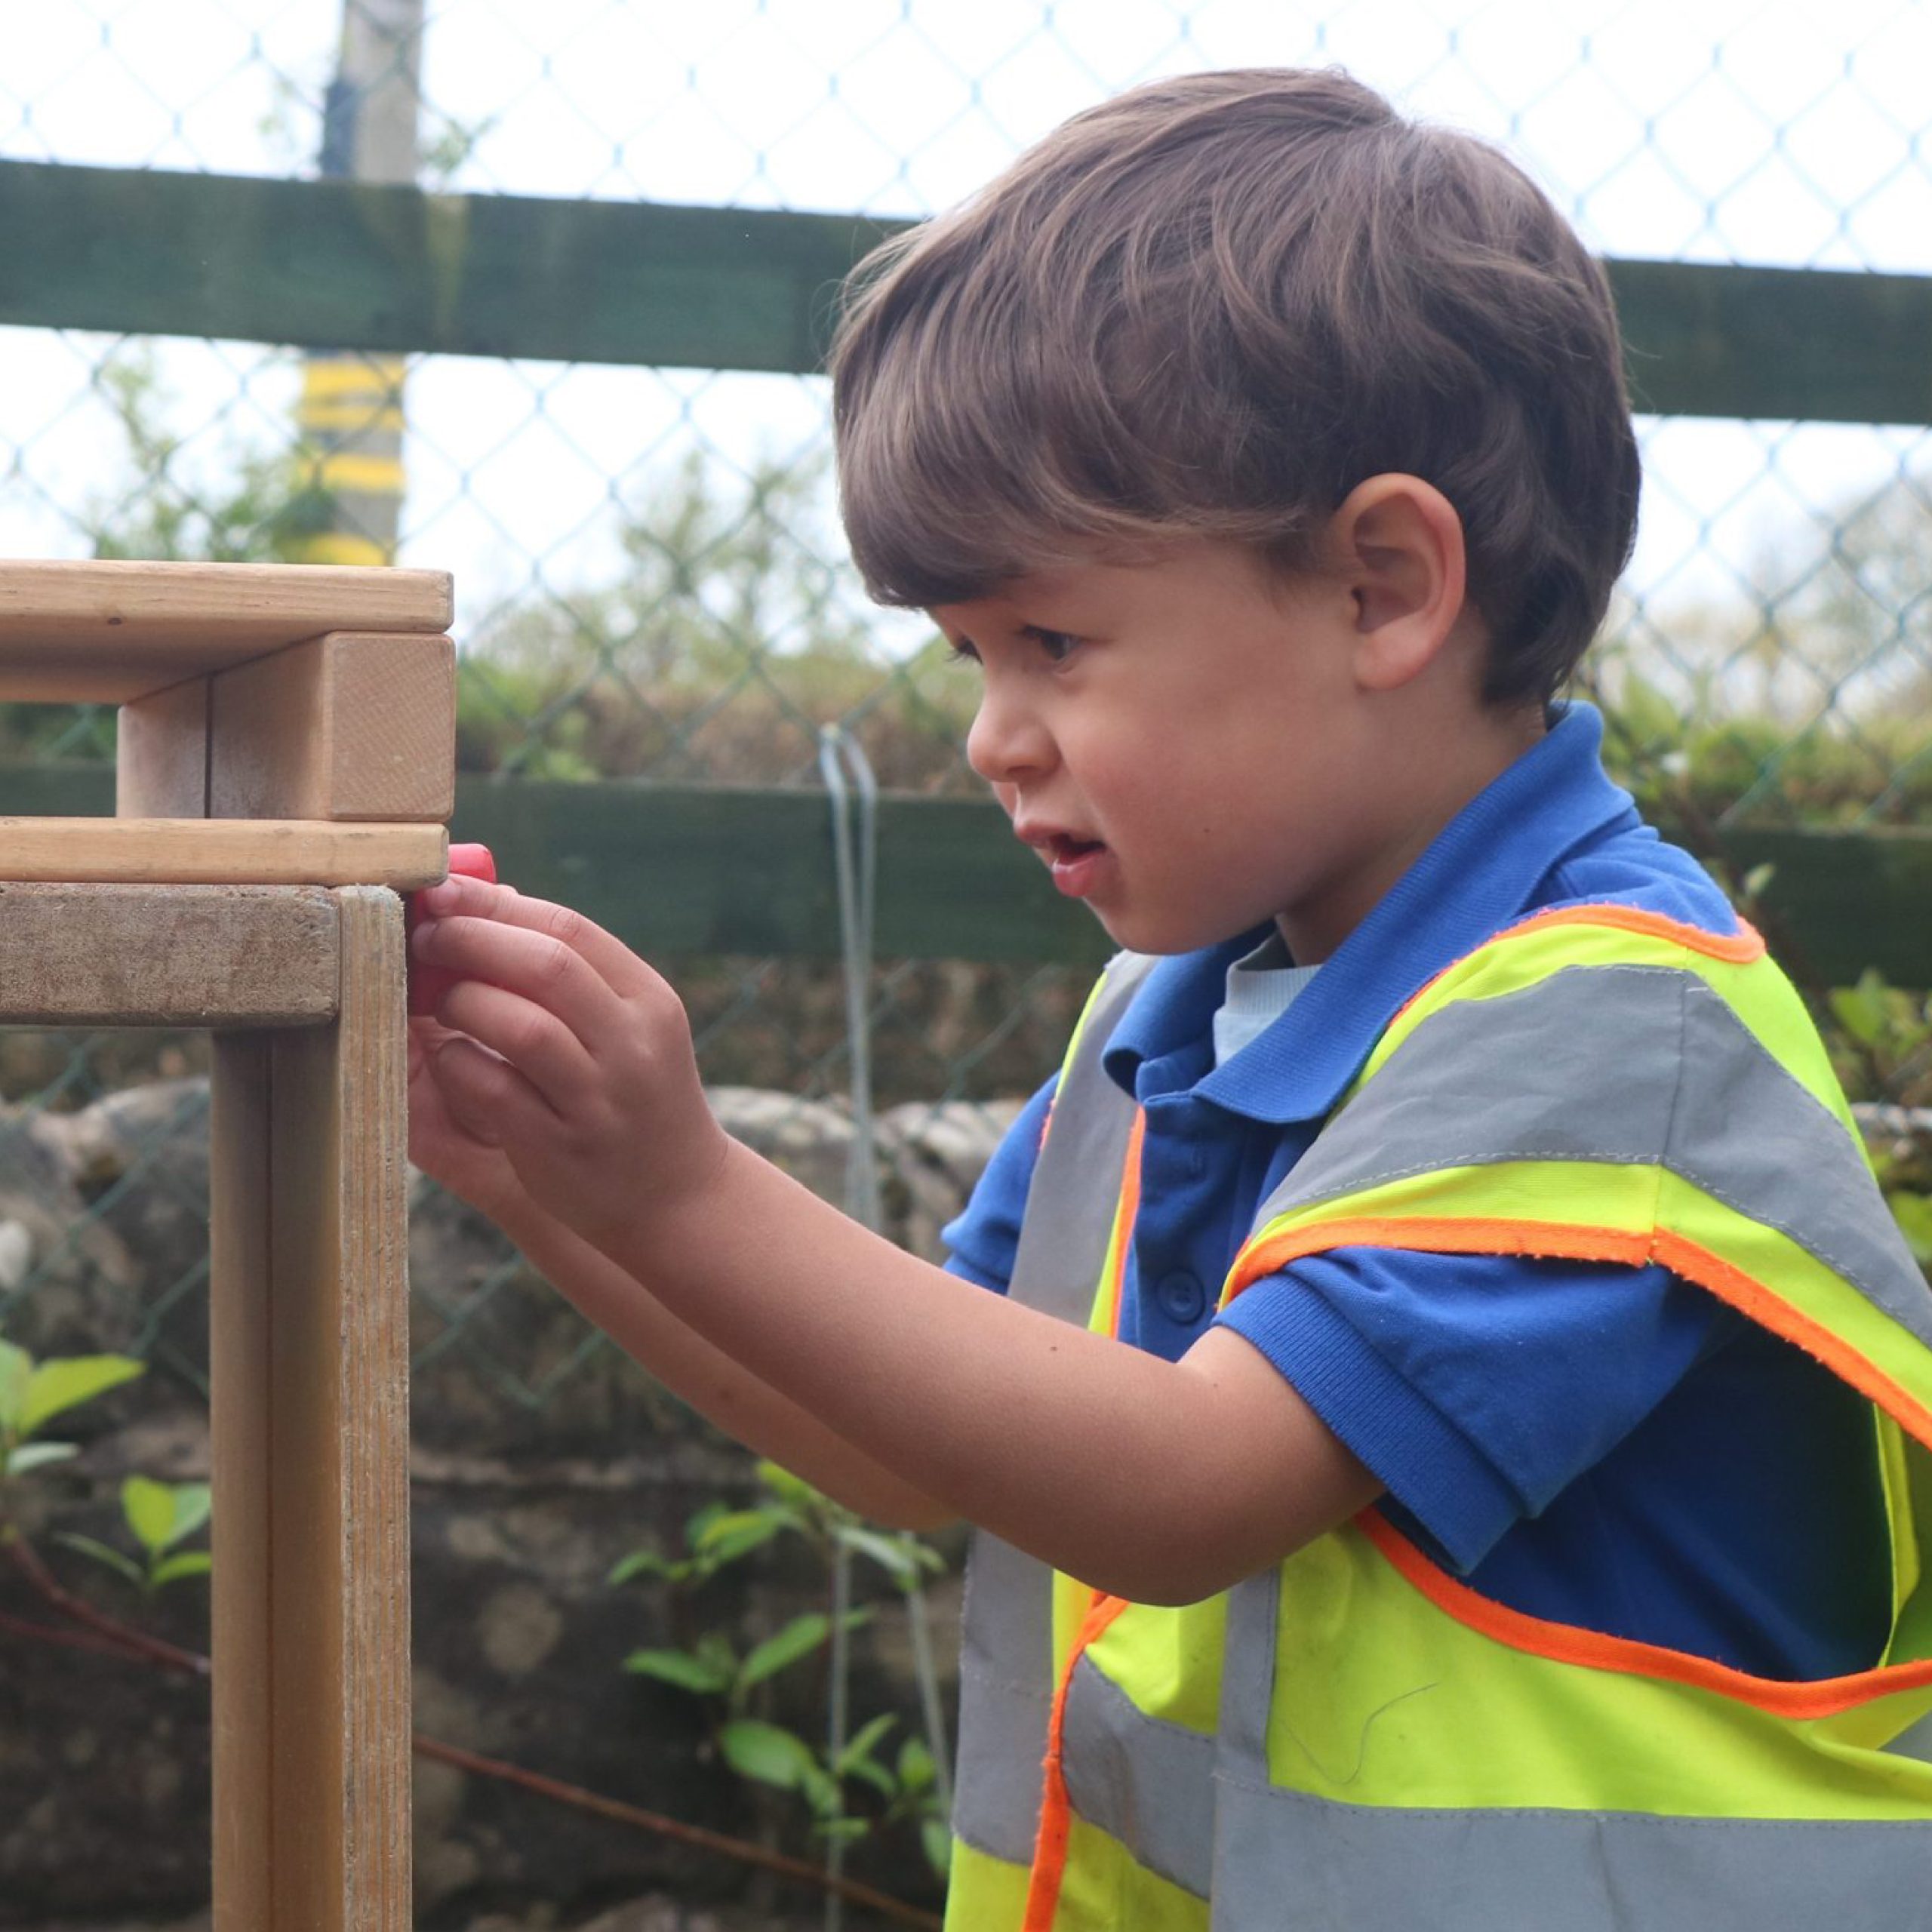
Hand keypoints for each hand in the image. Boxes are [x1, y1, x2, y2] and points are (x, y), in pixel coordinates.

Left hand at [406, 876, 731, 1250]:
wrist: (679, 1194)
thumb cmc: (634, 1093)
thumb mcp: (627, 1024)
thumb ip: (569, 967)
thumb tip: (488, 895)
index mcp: (648, 999)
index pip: (570, 929)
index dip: (496, 905)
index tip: (443, 893)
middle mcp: (633, 1045)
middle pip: (547, 967)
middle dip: (471, 941)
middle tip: (424, 938)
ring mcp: (600, 1099)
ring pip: (522, 1028)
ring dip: (463, 1002)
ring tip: (438, 1000)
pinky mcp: (562, 1147)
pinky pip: (495, 1092)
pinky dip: (459, 1065)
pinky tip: (449, 1056)